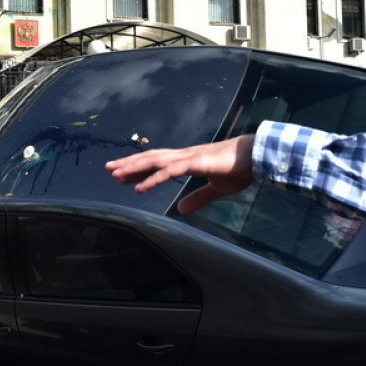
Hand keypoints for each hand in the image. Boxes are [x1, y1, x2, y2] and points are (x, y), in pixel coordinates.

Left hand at [106, 135, 255, 213]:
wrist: (257, 157)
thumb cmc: (240, 169)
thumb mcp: (216, 189)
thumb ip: (198, 198)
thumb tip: (181, 210)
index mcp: (188, 160)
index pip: (158, 162)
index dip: (139, 167)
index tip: (121, 173)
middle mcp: (184, 155)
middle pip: (150, 158)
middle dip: (129, 163)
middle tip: (108, 168)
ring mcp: (189, 157)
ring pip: (155, 161)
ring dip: (134, 168)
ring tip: (115, 174)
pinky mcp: (196, 162)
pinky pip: (170, 171)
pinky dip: (153, 179)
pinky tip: (140, 186)